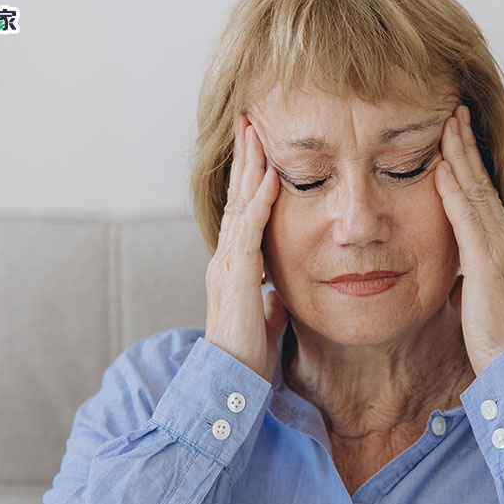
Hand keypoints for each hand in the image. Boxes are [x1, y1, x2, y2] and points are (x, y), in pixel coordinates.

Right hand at [204, 114, 288, 383]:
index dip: (250, 177)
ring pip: (239, 205)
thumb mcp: (264, 318)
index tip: (260, 146)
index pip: (243, 210)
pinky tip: (270, 176)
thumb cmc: (248, 355)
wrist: (232, 385)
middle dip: (244, 157)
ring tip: (256, 131)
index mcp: (234, 264)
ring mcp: (227, 265)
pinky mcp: (236, 278)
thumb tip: (277, 294)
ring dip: (249, 166)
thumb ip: (269, 299)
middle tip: (250, 118)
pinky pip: (249, 231)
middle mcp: (226, 258)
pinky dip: (260, 201)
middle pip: (236, 196)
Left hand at [433, 105, 503, 375]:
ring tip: (448, 122)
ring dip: (461, 156)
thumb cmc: (492, 343)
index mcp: (503, 252)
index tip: (455, 137)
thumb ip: (466, 280)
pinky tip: (441, 167)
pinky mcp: (490, 268)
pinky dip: (454, 192)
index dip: (469, 166)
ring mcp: (502, 253)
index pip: (483, 199)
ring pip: (477, 194)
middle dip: (467, 147)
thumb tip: (452, 276)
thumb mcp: (476, 303)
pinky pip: (468, 221)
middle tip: (455, 111)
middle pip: (482, 186)